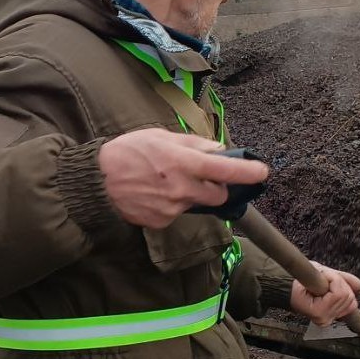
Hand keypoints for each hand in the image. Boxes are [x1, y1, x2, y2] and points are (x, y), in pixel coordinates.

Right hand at [98, 127, 268, 228]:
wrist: (96, 182)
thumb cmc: (128, 152)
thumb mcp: (161, 137)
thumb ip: (193, 144)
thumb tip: (218, 150)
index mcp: (182, 162)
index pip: (224, 170)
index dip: (247, 172)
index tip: (262, 172)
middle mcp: (181, 188)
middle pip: (217, 195)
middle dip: (216, 187)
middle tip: (201, 175)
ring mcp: (172, 208)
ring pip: (196, 203)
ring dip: (190, 193)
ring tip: (165, 181)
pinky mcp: (162, 222)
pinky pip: (177, 213)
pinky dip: (172, 204)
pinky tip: (154, 193)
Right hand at [290, 264, 359, 325]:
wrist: (291, 292)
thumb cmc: (299, 283)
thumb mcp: (317, 272)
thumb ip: (339, 276)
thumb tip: (359, 285)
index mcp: (317, 311)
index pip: (339, 293)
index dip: (332, 278)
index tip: (323, 274)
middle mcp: (325, 319)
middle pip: (348, 297)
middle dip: (339, 283)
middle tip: (325, 280)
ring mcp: (330, 319)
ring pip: (351, 300)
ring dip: (342, 288)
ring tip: (327, 286)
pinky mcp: (334, 318)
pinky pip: (351, 306)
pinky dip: (345, 296)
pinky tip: (333, 292)